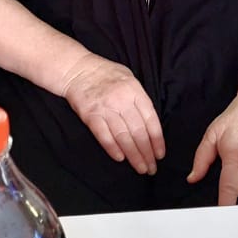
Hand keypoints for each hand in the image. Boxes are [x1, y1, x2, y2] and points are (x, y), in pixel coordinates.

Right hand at [59, 53, 165, 174]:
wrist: (77, 70)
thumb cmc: (106, 74)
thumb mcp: (129, 78)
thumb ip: (139, 98)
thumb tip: (149, 123)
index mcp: (135, 91)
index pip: (151, 120)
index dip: (157, 140)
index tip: (160, 154)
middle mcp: (122, 101)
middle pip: (139, 132)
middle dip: (147, 153)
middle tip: (151, 168)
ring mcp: (106, 108)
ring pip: (123, 137)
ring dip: (133, 155)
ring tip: (140, 168)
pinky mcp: (91, 115)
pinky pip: (104, 136)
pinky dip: (112, 148)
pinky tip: (120, 158)